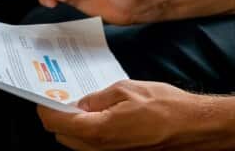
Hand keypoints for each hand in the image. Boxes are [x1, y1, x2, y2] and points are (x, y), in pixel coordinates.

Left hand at [37, 80, 218, 150]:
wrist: (191, 127)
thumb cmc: (164, 106)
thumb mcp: (126, 90)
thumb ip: (97, 98)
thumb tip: (80, 103)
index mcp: (97, 130)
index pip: (56, 123)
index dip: (46, 108)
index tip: (43, 96)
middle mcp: (100, 149)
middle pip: (63, 136)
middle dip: (58, 118)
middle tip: (62, 97)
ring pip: (78, 144)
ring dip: (74, 126)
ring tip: (82, 105)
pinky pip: (95, 146)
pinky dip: (89, 132)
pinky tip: (99, 115)